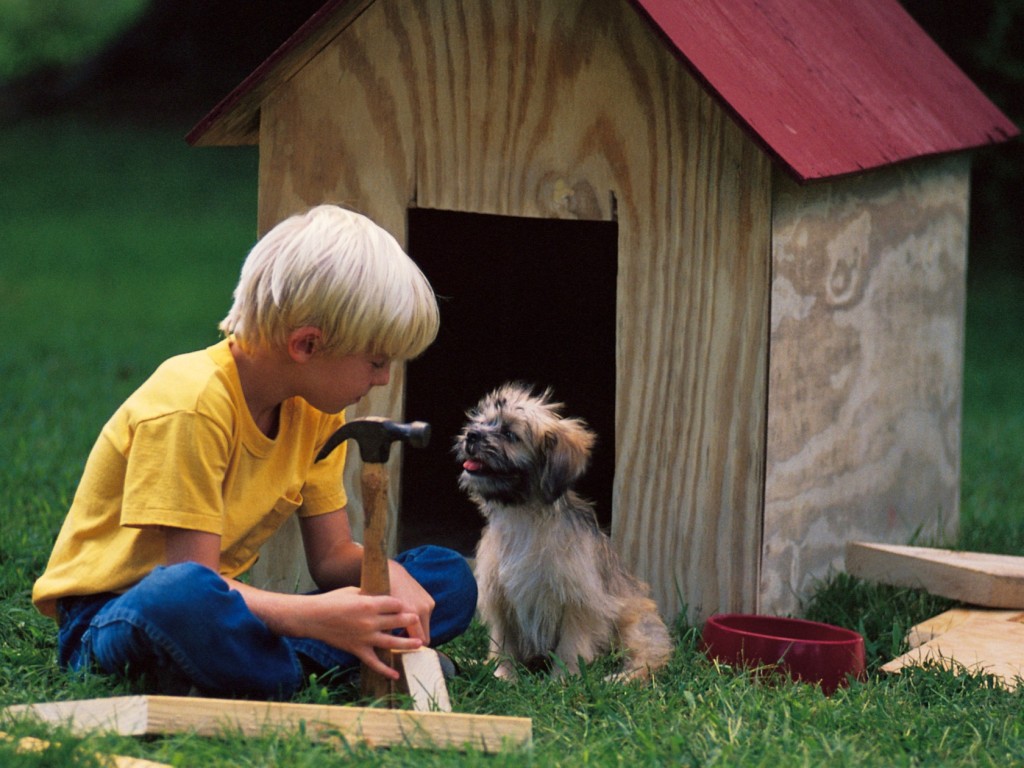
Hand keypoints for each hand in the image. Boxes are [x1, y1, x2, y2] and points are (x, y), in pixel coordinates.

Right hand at [301, 587, 422, 679]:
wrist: (312, 617)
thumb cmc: (332, 601)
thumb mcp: (353, 591)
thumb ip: (369, 595)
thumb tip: (382, 598)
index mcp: (369, 604)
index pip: (394, 604)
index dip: (401, 604)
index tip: (404, 605)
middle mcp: (370, 622)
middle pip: (396, 621)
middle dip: (409, 620)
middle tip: (416, 620)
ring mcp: (365, 637)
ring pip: (391, 642)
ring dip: (407, 643)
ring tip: (419, 644)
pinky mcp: (357, 649)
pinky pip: (374, 662)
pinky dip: (385, 670)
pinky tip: (396, 674)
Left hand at [388, 561, 434, 645]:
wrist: (391, 573)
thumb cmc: (380, 594)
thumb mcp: (380, 613)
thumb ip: (386, 631)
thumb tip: (387, 651)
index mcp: (410, 611)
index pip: (420, 640)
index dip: (412, 649)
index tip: (402, 652)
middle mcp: (422, 608)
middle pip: (424, 636)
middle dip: (414, 641)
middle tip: (401, 644)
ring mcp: (428, 604)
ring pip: (424, 627)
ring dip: (415, 630)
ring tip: (401, 630)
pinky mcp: (430, 601)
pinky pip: (425, 618)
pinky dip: (417, 621)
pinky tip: (405, 618)